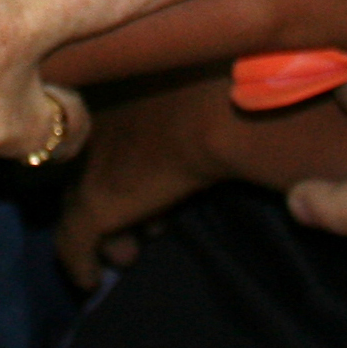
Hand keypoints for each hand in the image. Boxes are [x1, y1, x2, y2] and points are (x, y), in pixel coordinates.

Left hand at [57, 72, 346, 287]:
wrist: (222, 108)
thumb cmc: (243, 80)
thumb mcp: (236, 70)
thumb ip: (236, 76)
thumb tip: (272, 73)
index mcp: (132, 73)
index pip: (118, 112)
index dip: (139, 143)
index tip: (162, 166)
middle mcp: (103, 111)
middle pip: (103, 155)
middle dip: (128, 185)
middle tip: (149, 214)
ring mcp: (95, 155)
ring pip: (88, 197)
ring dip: (115, 222)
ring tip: (134, 246)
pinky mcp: (95, 201)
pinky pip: (74, 241)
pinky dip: (81, 260)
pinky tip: (92, 277)